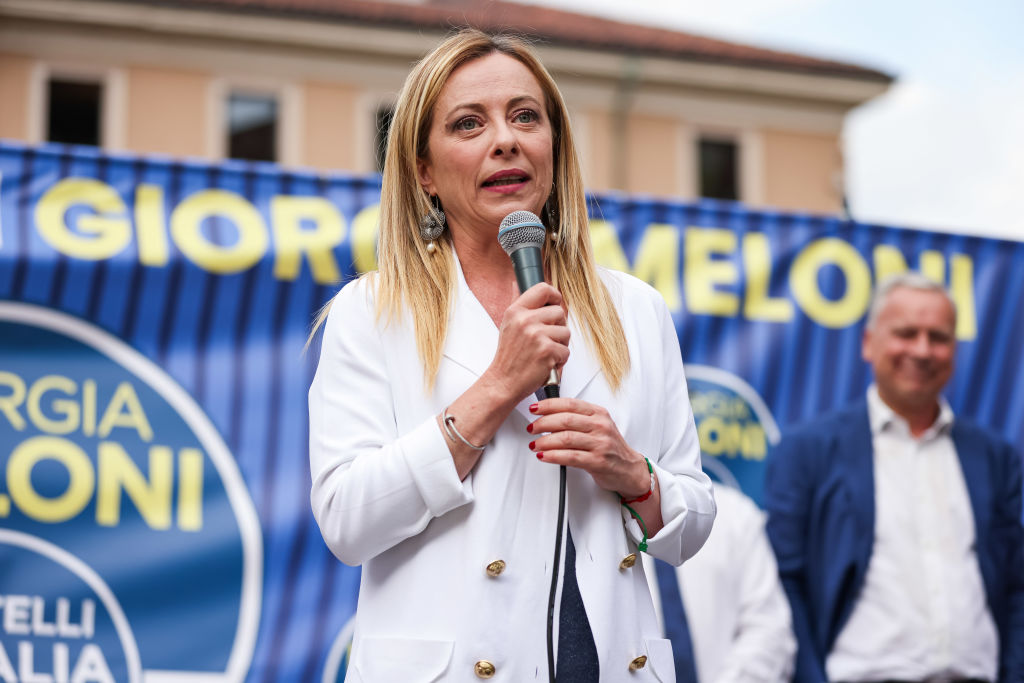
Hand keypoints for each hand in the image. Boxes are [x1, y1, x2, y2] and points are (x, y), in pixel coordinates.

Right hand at [483, 283, 569, 403]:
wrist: (503, 382)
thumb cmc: (508, 357)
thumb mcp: (508, 325)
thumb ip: (516, 304)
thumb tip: (516, 283)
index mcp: (516, 311)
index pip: (543, 289)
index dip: (554, 296)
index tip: (555, 305)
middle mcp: (525, 320)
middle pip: (560, 312)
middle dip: (558, 327)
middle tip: (546, 339)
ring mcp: (536, 335)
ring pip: (566, 332)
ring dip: (560, 345)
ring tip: (544, 353)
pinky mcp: (547, 350)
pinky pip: (566, 351)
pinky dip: (559, 360)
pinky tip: (545, 364)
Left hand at [526, 398, 651, 498]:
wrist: (629, 469)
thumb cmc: (609, 447)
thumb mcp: (598, 425)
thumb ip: (577, 418)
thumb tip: (548, 414)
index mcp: (598, 414)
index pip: (570, 404)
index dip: (548, 405)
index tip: (534, 408)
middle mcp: (600, 426)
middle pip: (565, 420)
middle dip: (543, 423)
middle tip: (532, 428)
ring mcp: (600, 444)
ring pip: (566, 438)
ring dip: (545, 441)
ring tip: (535, 445)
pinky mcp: (598, 461)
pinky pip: (570, 457)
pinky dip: (553, 456)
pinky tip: (544, 456)